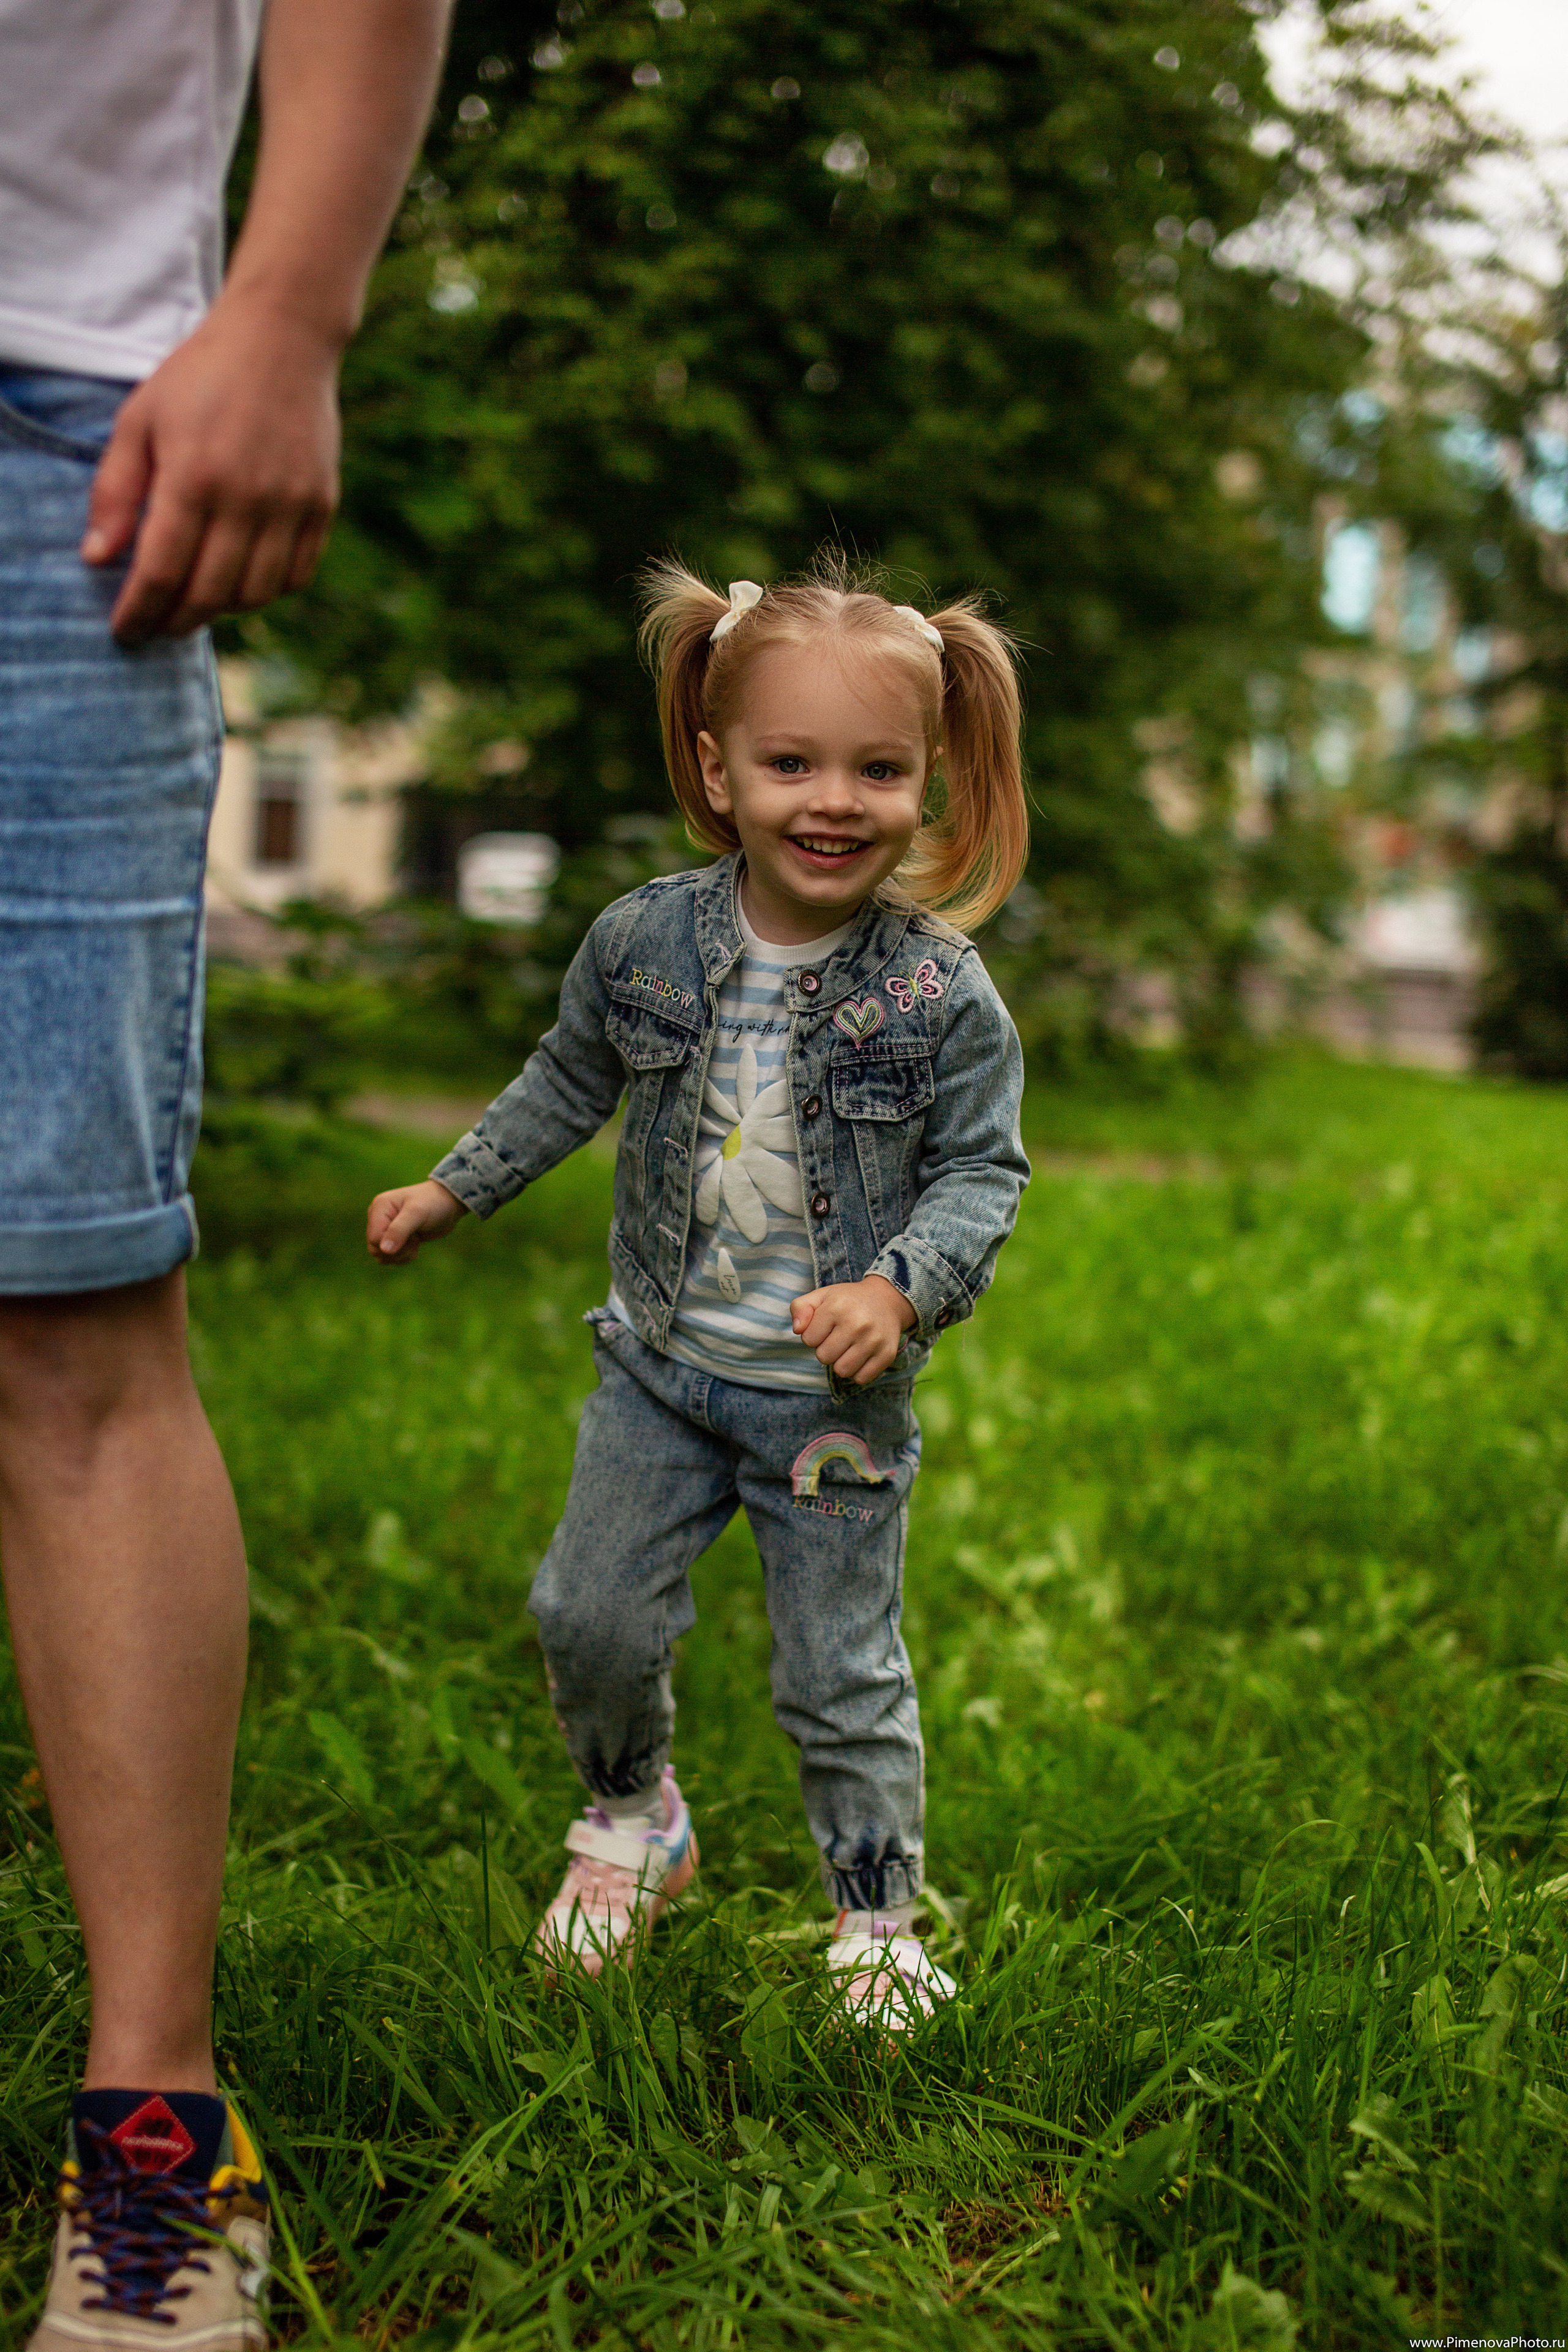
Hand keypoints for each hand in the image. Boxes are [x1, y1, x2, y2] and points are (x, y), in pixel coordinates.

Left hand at [82, 295, 340, 644]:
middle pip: (209, 594)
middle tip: (157, 625)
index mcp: (193, 476)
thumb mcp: (139, 420)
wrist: (282, 340)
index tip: (125, 630)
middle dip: (176, 621)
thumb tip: (98, 558)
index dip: (140, 612)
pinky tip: (240, 581)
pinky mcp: (321, 506)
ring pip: (255, 595)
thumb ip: (114, 491)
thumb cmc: (199, 378)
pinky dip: (265, 592)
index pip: (161, 572)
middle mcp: (247, 498)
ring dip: (220, 610)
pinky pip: (294, 576)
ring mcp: (291, 505)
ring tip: (196, 602)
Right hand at [367, 1179, 466, 1264]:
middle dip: (397, 1251)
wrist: (449, 1204)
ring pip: (382, 1255)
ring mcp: (386, 1228)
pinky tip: (415, 1244)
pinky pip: (390, 1257)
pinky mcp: (394, 1238)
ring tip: (415, 1240)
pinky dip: (404, 1256)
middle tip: (415, 1240)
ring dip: (401, 1255)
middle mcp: (378, 1217)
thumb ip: (399, 1230)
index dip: (392, 1244)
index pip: (374, 1238)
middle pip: (375, 1248)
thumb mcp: (417, 1214)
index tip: (411, 1236)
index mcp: (379, 1207)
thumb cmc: (434, 1203)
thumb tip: (384, 1250)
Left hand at [791, 1276, 916, 1385]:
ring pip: (842, 1371)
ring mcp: (874, 1340)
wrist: (887, 1300)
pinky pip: (861, 1378)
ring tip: (848, 1347)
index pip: (808, 1339)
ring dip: (841, 1363)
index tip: (826, 1326)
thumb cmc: (848, 1301)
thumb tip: (798, 1330)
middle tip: (838, 1338)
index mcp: (837, 1307)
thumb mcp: (821, 1296)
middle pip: (824, 1357)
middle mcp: (857, 1323)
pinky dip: (857, 1372)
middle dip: (826, 1350)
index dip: (813, 1335)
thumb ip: (800, 1308)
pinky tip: (860, 1356)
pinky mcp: (886, 1355)